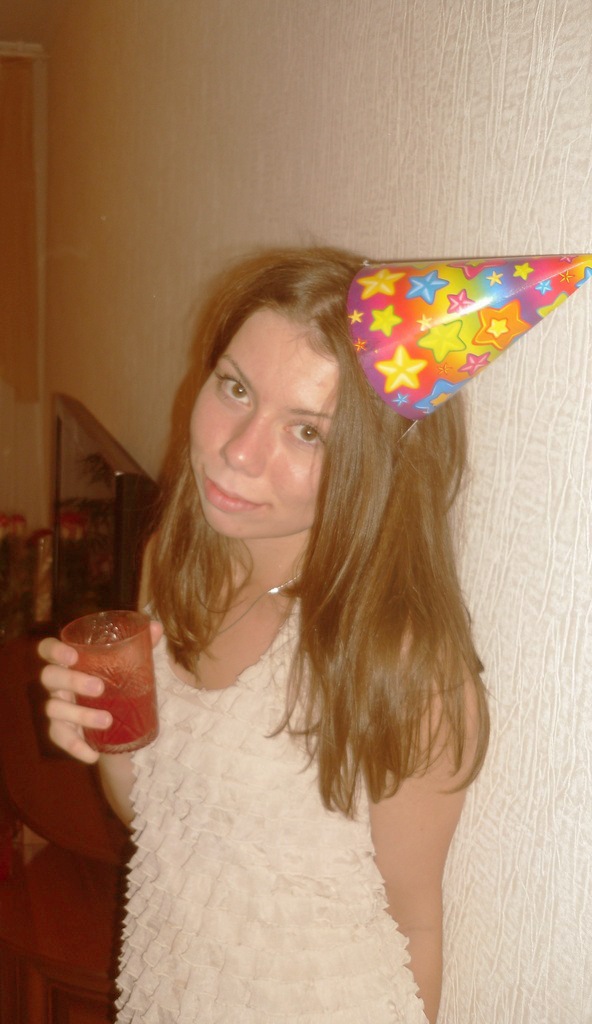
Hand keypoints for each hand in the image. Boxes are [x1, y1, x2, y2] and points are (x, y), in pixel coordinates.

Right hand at [38, 622, 162, 763]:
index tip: (73, 656)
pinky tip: (93, 754)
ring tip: (107, 720)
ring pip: (54, 709)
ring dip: (80, 715)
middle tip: (100, 688)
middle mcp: (57, 683)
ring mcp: (56, 706)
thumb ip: (141, 645)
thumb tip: (155, 627)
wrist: (118, 718)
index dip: (54, 650)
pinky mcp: (62, 730)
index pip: (47, 649)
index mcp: (69, 661)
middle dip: (71, 681)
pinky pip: (59, 738)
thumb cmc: (118, 681)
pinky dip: (75, 747)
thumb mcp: (130, 663)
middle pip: (49, 677)